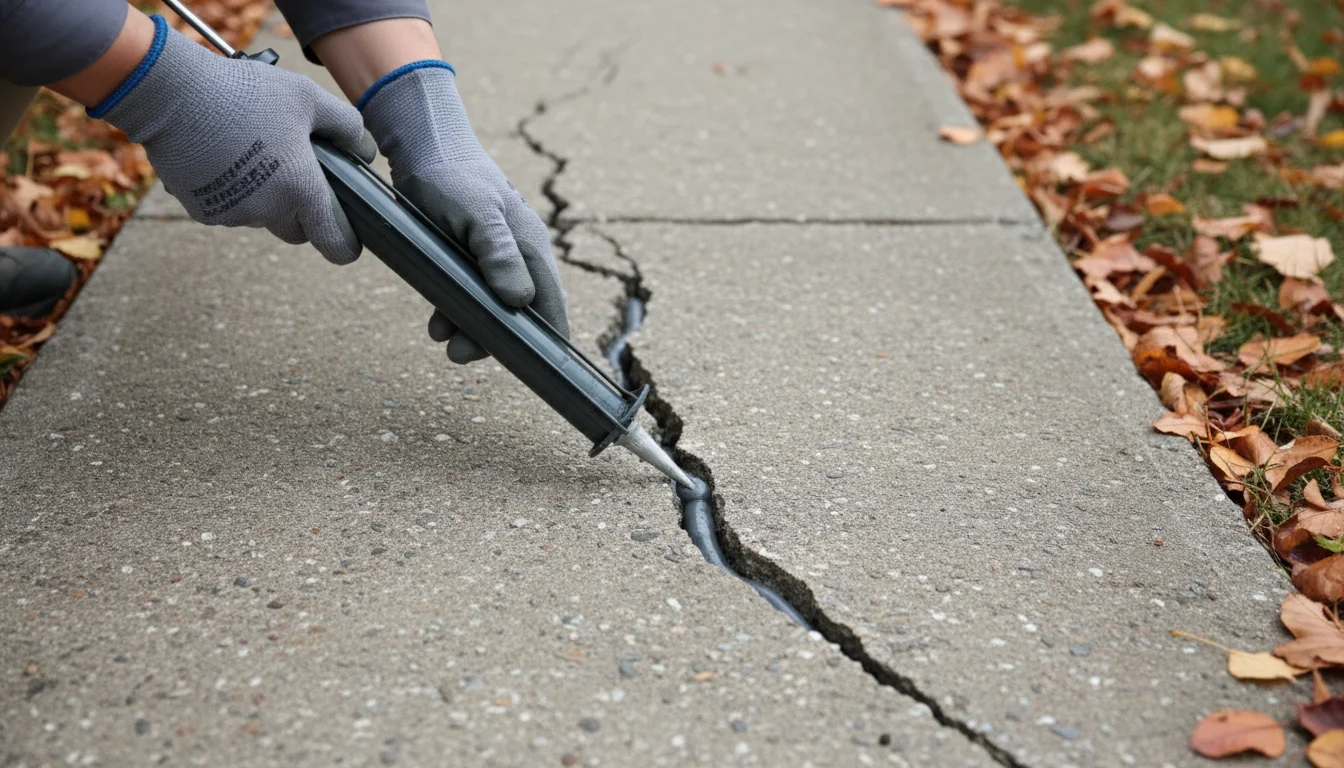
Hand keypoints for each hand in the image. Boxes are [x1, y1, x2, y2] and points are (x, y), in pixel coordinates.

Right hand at [96, 17, 374, 264]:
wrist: (171, 94)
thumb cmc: (245, 93)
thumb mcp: (307, 98)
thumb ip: (346, 126)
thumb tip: (366, 151)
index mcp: (300, 189)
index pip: (334, 242)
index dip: (345, 246)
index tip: (349, 244)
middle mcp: (267, 211)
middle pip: (297, 229)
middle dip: (300, 210)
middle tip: (292, 171)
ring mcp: (233, 214)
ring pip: (261, 217)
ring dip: (263, 197)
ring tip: (252, 151)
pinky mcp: (202, 211)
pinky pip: (228, 209)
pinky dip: (231, 192)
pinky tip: (222, 157)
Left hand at [360, 63, 567, 363]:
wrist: (424, 148)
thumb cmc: (454, 176)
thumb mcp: (478, 213)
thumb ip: (499, 254)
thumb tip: (518, 300)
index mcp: (531, 247)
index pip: (551, 304)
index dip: (552, 340)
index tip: (545, 370)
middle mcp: (517, 258)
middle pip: (520, 314)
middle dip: (496, 340)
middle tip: (459, 353)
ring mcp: (491, 260)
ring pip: (490, 309)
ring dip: (468, 329)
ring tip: (442, 338)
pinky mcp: (466, 259)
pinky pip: (467, 296)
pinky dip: (453, 312)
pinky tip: (435, 320)